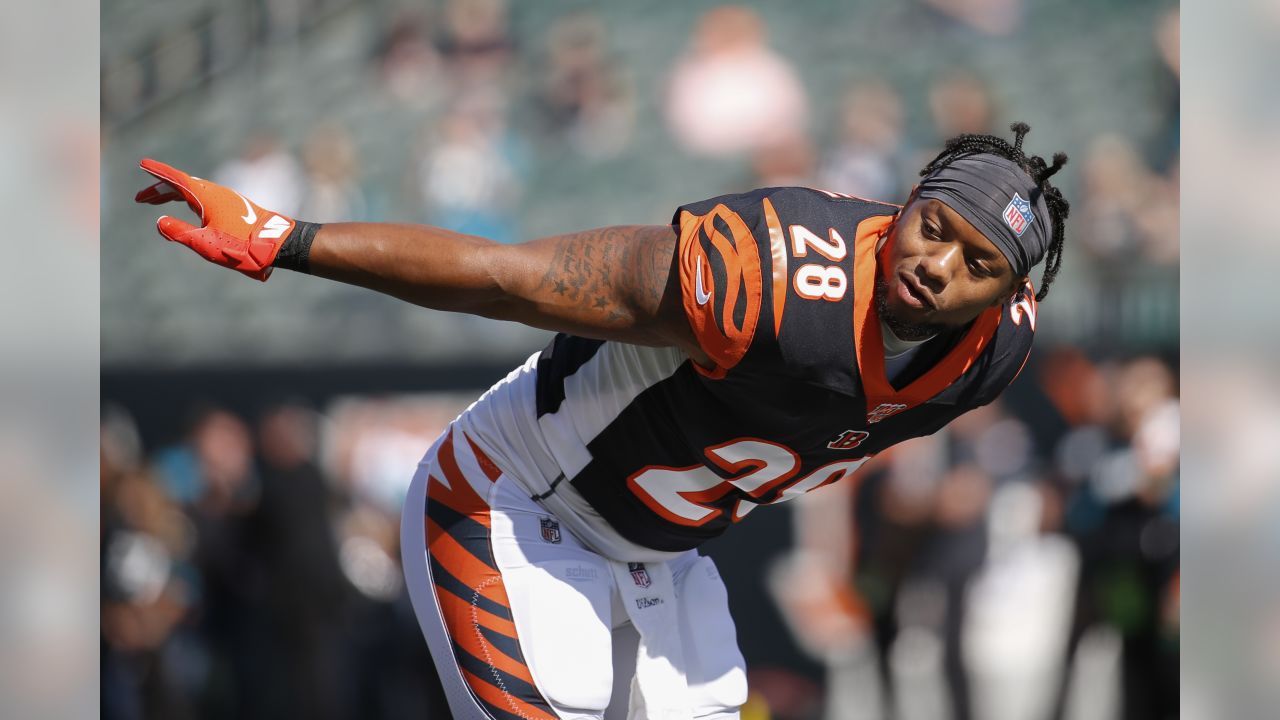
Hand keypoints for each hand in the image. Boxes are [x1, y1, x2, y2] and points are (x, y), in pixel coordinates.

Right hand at [135, 158, 295, 280]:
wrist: (278, 245)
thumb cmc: (242, 246)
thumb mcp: (205, 243)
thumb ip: (179, 232)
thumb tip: (159, 221)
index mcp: (206, 196)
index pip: (176, 179)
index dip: (157, 173)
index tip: (142, 163)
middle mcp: (215, 192)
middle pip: (182, 185)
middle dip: (160, 189)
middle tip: (141, 198)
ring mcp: (226, 198)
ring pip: (193, 191)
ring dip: (174, 194)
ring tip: (157, 201)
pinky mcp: (235, 206)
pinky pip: (204, 197)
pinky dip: (188, 199)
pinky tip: (188, 206)